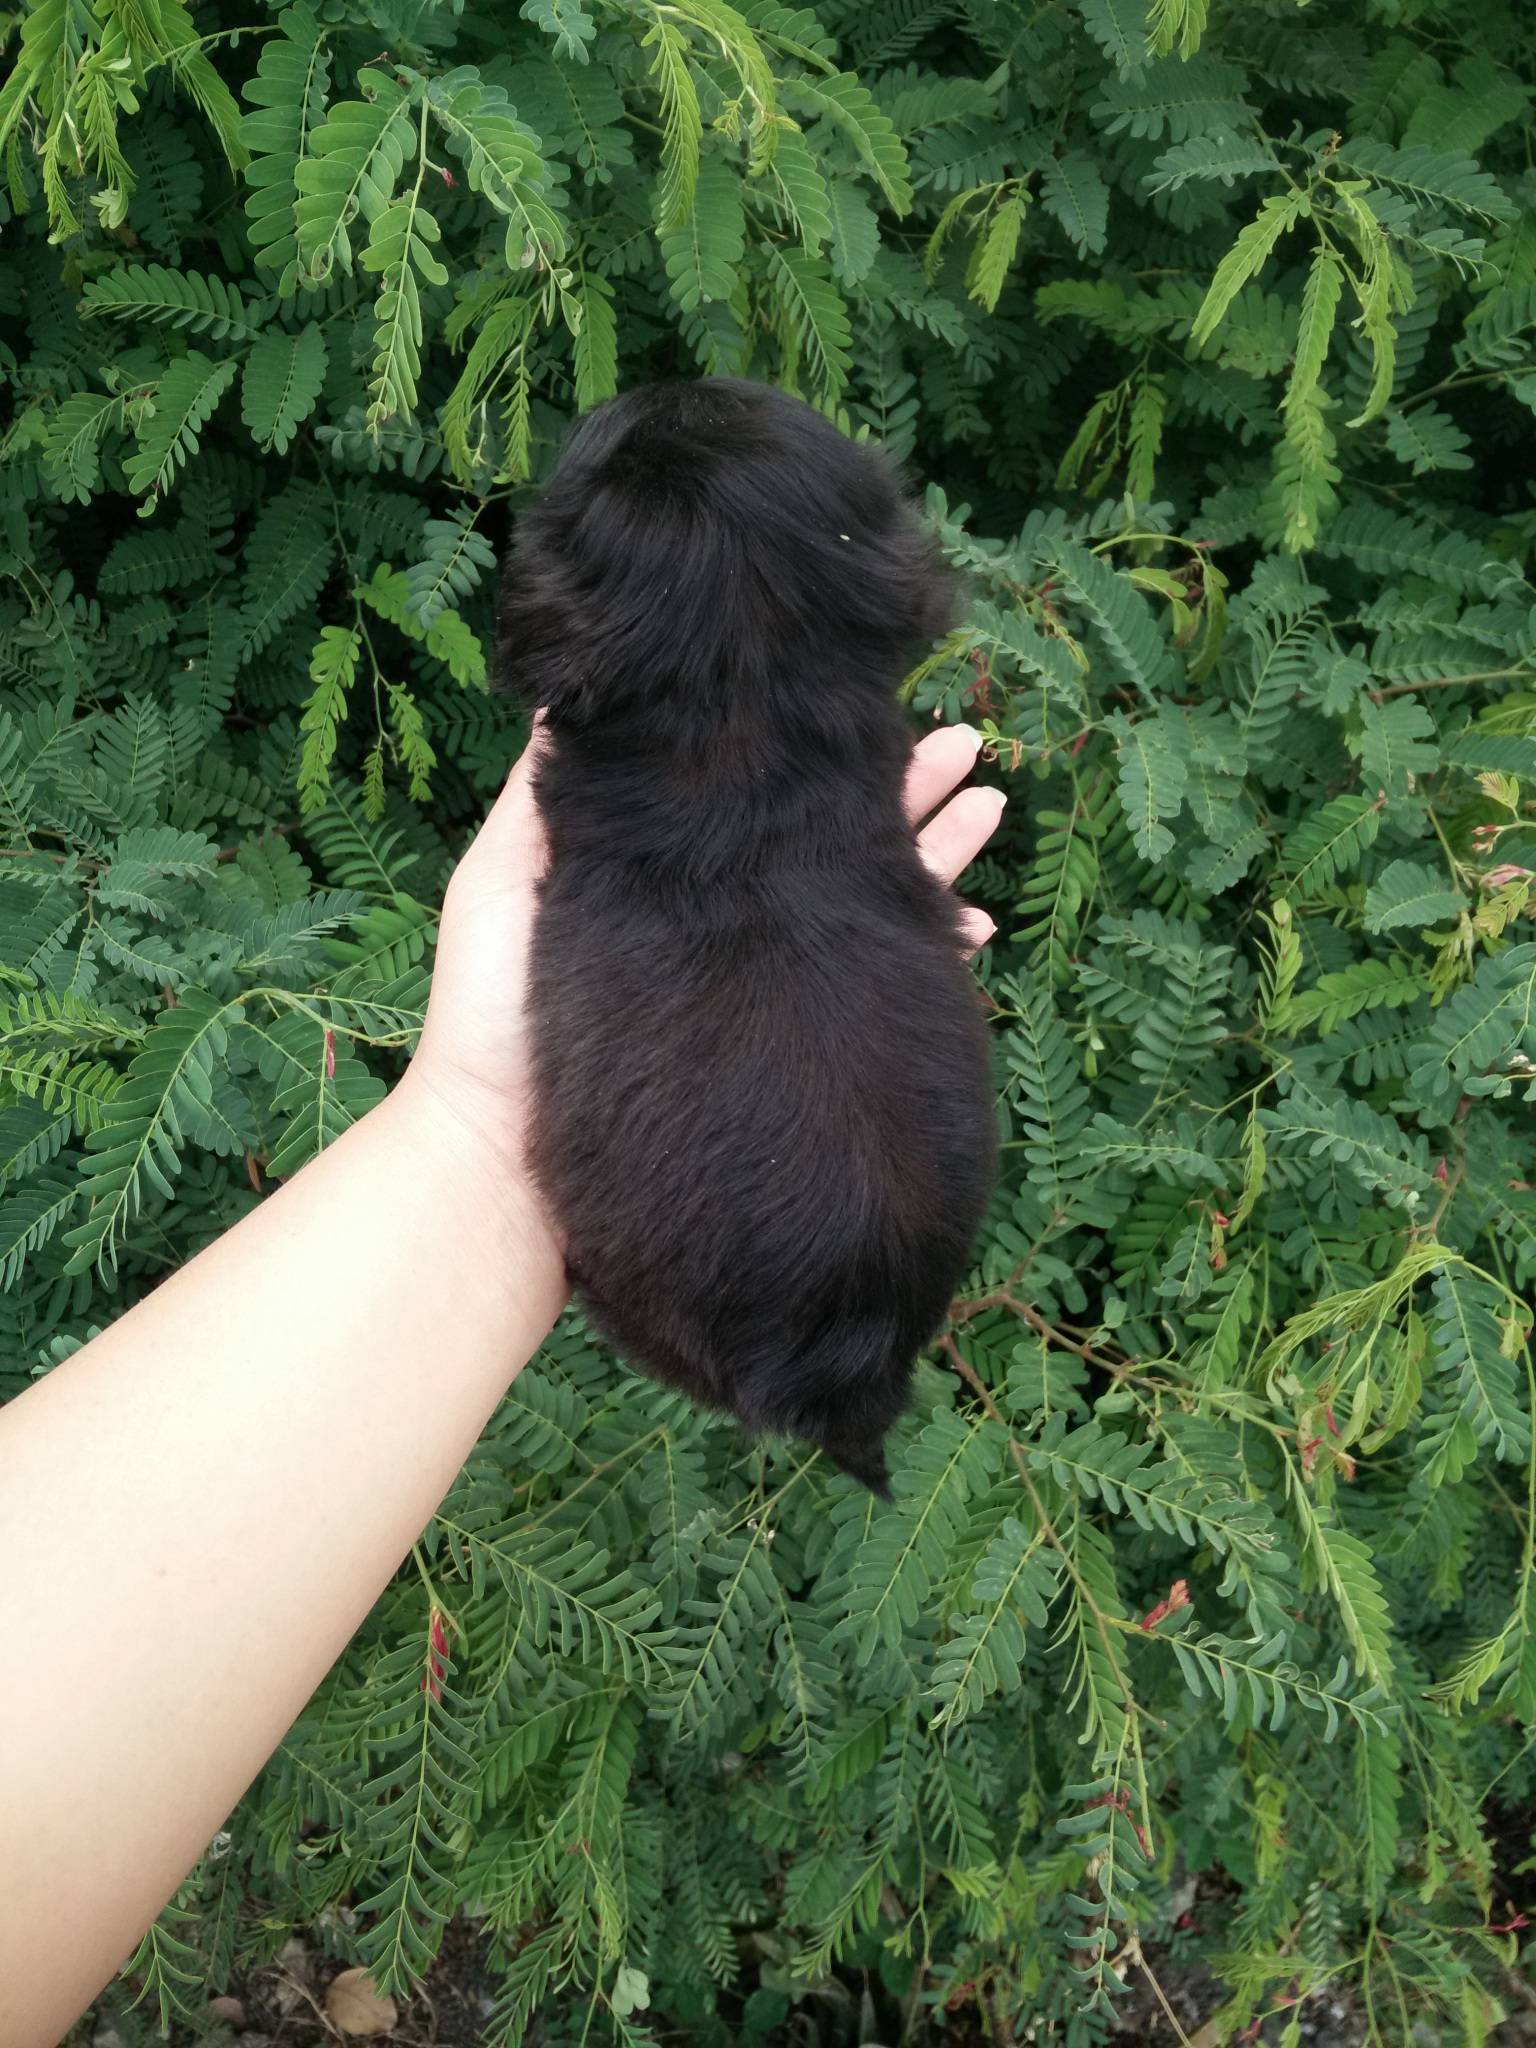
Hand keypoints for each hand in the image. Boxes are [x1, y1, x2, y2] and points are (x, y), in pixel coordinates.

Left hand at [404, 722, 1005, 1179]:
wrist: (502, 1156)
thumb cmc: (492, 1013)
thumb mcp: (506, 875)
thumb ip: (549, 792)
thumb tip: (589, 692)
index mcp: (675, 872)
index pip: (759, 797)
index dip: (813, 752)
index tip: (865, 703)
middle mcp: (727, 920)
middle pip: (827, 839)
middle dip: (901, 791)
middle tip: (968, 746)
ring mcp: (759, 982)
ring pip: (864, 901)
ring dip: (933, 856)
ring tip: (991, 806)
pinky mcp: (778, 1037)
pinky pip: (869, 984)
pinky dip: (926, 953)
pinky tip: (973, 928)